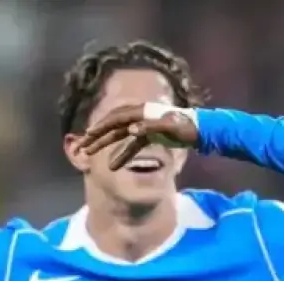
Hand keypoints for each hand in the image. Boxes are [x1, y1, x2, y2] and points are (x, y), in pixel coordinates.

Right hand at [76, 103, 198, 169]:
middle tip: (83, 146)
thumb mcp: (170, 127)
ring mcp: (143, 126)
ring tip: (89, 154)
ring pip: (119, 136)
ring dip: (104, 144)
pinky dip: (122, 155)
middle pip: (113, 125)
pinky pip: (131, 146)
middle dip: (97, 136)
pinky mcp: (148, 136)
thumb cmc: (187, 127)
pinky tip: (113, 166)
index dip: (102, 126)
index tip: (89, 134)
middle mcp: (139, 117)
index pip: (117, 118)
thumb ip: (151, 127)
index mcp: (142, 111)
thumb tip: (130, 129)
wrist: (201, 130)